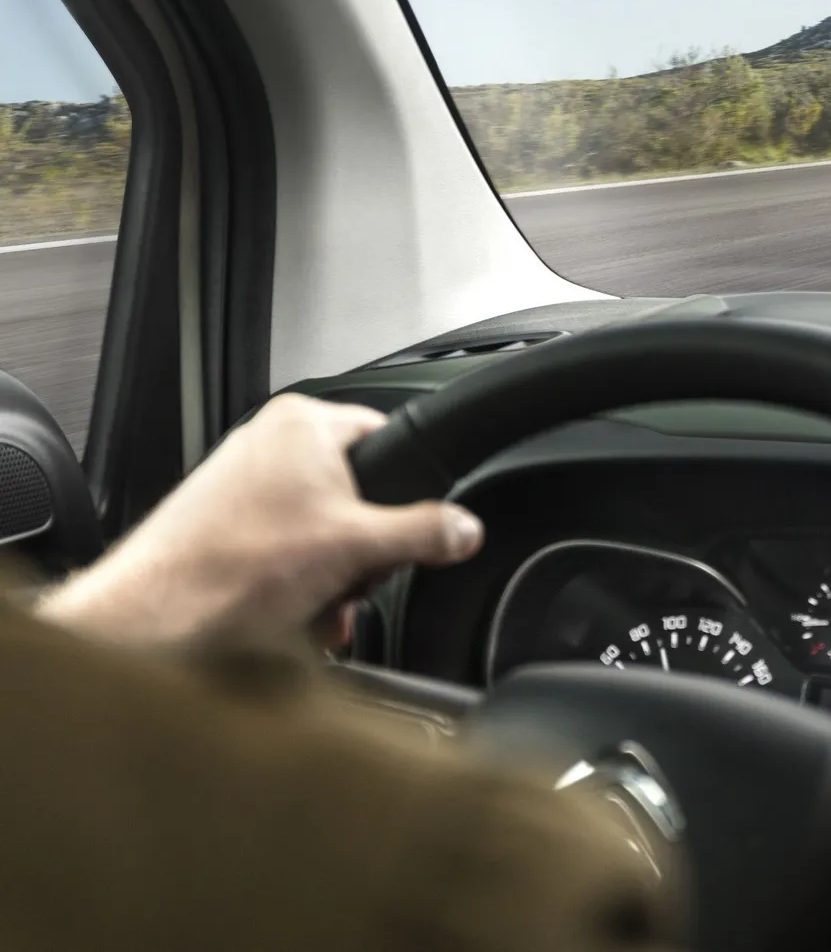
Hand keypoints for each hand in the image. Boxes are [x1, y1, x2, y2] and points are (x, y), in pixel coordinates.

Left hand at [36, 394, 483, 645]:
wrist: (151, 620)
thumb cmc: (233, 568)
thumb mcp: (357, 549)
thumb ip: (425, 533)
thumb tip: (466, 528)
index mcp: (304, 423)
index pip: (390, 436)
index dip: (409, 488)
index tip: (412, 527)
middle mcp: (270, 441)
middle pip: (359, 491)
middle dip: (364, 549)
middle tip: (353, 577)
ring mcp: (243, 481)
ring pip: (324, 526)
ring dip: (334, 575)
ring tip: (318, 603)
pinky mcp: (226, 522)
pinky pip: (287, 546)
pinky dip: (299, 582)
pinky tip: (294, 613)